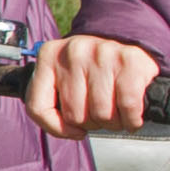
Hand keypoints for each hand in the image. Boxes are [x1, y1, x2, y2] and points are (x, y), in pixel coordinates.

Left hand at [27, 32, 160, 135]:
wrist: (128, 39)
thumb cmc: (92, 69)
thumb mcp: (63, 78)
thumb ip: (52, 103)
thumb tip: (72, 131)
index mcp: (49, 56)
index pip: (38, 108)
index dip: (57, 128)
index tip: (74, 130)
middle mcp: (73, 52)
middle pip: (74, 116)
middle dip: (91, 123)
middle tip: (100, 111)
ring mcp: (102, 53)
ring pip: (101, 114)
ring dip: (112, 122)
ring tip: (115, 110)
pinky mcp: (129, 59)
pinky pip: (128, 106)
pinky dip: (131, 119)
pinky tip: (130, 114)